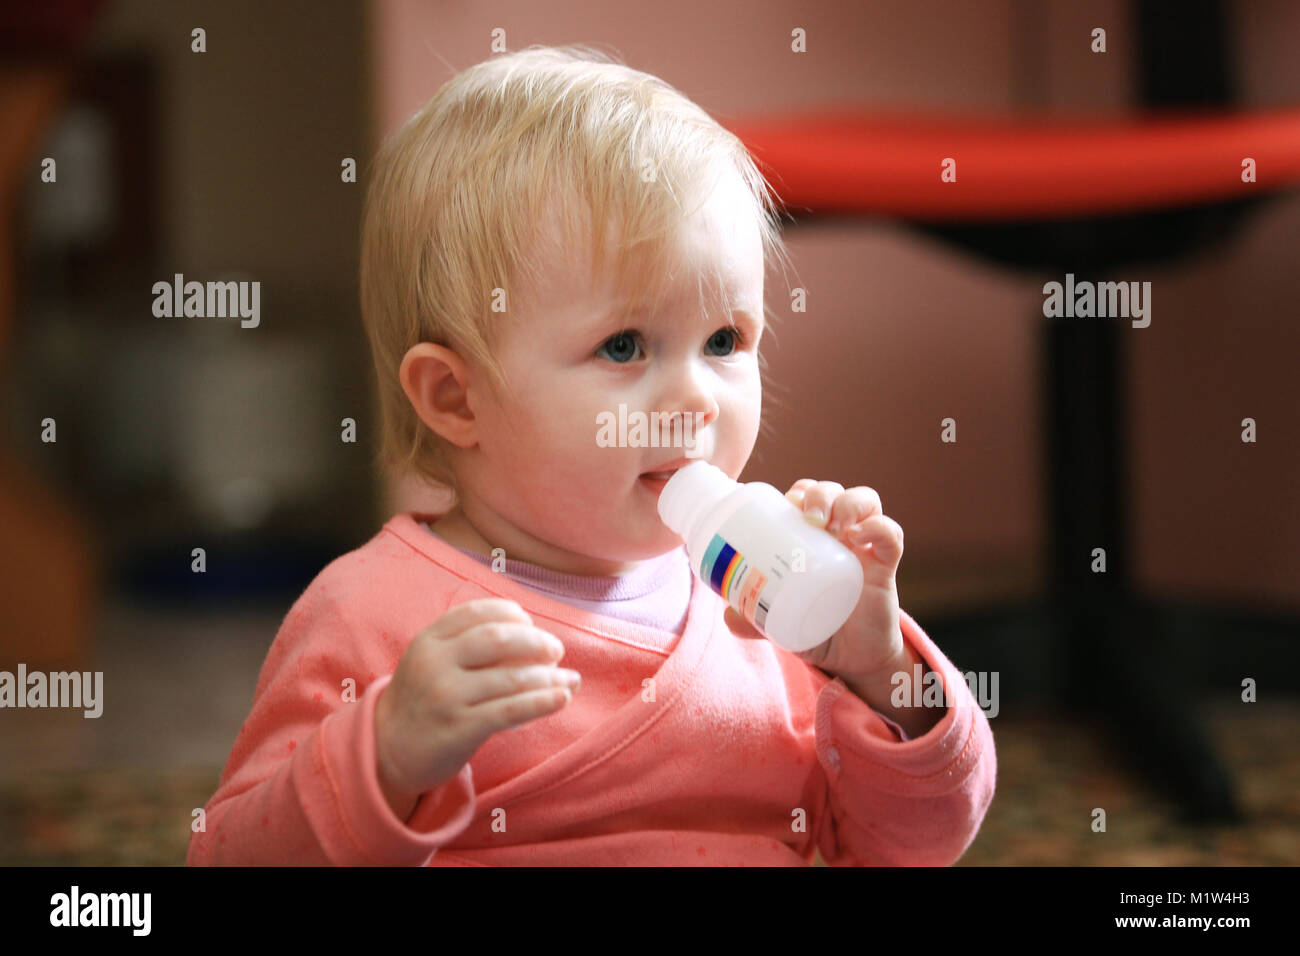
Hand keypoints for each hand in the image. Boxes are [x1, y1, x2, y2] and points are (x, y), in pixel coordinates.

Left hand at [723, 479, 904, 681]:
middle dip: (819, 493)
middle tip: (808, 516)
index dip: (797, 492)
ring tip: (833, 522)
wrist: (852, 658)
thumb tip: (729, 617)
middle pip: (832, 492)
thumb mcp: (780, 622)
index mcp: (811, 538)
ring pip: (864, 501)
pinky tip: (859, 535)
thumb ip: (755, 620)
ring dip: (847, 501)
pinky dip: (878, 527)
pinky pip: (891, 535)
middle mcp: (839, 534)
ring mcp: (865, 546)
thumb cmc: (816, 628)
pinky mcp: (887, 564)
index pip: (806, 497)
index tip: (784, 506)